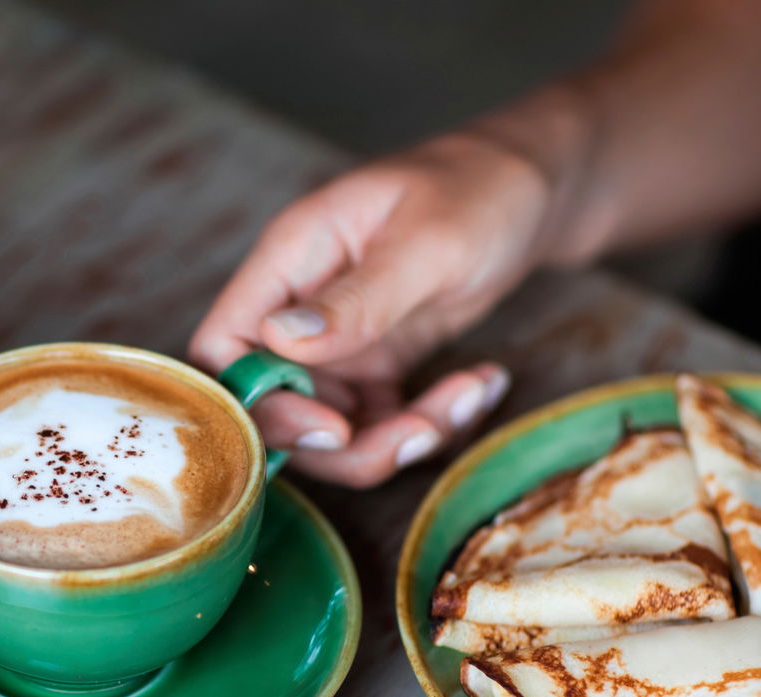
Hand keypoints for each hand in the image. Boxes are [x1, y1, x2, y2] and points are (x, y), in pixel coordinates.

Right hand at [190, 131, 558, 486]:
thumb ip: (356, 298)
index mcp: (290, 261)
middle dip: (346, 444)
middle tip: (419, 433)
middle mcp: (299, 309)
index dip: (259, 403)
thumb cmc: (480, 188)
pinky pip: (380, 425)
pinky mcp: (376, 366)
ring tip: (470, 396)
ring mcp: (336, 344)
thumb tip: (279, 343)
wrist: (536, 190)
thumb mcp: (427, 241)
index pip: (224, 349)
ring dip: (399, 440)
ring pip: (332, 432)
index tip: (334, 427)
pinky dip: (429, 426)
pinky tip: (481, 385)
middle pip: (276, 410)